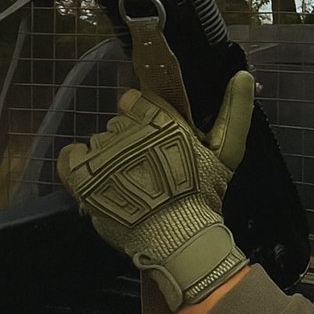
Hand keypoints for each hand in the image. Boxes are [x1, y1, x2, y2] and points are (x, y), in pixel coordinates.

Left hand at [57, 72, 254, 311]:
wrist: (178, 239)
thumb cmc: (204, 196)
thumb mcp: (228, 152)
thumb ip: (236, 111)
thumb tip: (242, 75)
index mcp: (161, 118)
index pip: (132, 100)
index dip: (141, 120)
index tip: (152, 142)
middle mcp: (130, 128)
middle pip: (116, 124)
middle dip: (128, 143)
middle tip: (145, 170)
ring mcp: (105, 151)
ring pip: (97, 142)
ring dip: (106, 159)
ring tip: (125, 184)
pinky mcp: (83, 174)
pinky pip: (70, 155)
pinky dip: (78, 166)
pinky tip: (96, 181)